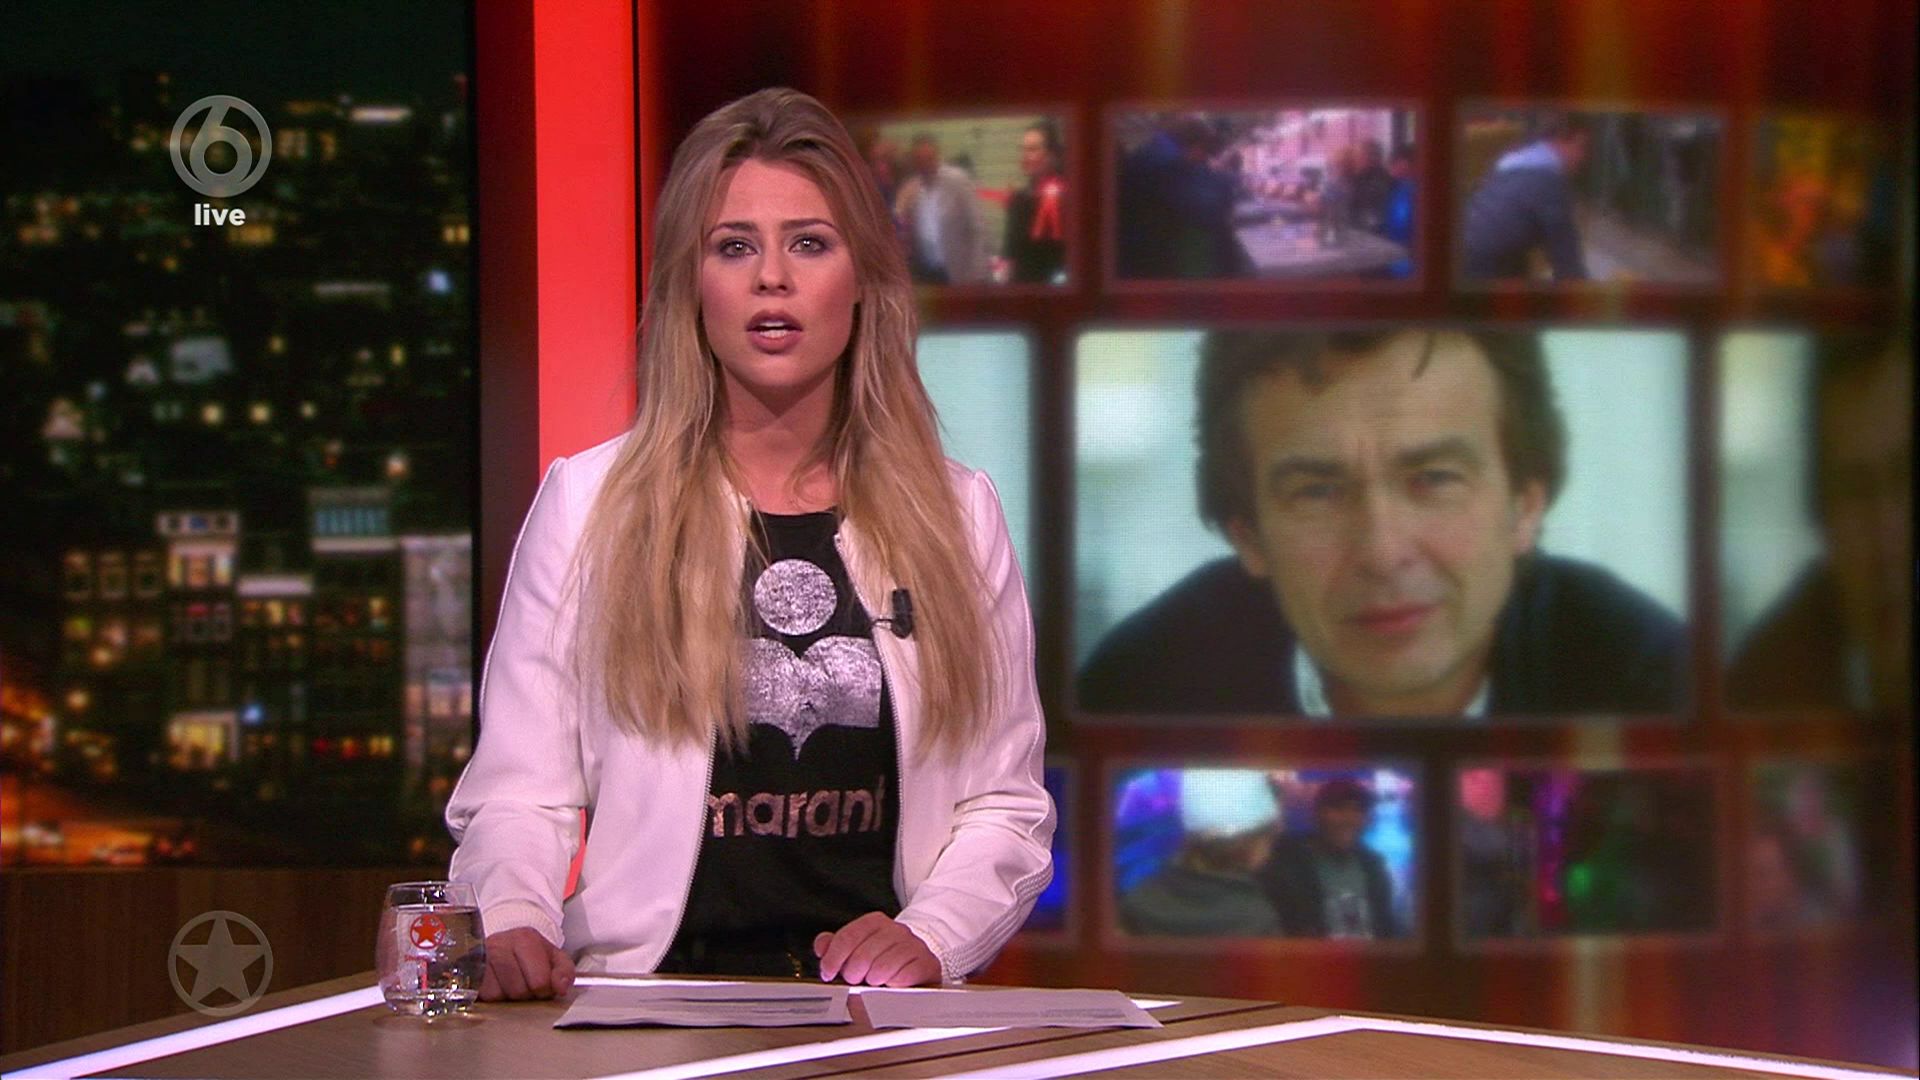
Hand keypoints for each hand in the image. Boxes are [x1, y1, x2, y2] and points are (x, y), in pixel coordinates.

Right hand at [478, 926, 574, 1000]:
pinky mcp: (467, 972)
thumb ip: (564, 971)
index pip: (540, 981)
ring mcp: (480, 958)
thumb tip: (561, 988)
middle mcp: (500, 944)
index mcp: (525, 938)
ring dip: (508, 997)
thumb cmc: (529, 954)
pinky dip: (493, 996)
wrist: (500, 945)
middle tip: (524, 983)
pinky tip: (496, 985)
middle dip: (526, 994)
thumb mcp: (552, 957)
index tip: (543, 984)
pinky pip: (484, 997)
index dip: (545, 990)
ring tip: (510, 983)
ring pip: (500, 996)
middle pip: (519, 991)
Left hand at [812, 912, 939, 986]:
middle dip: (853, 973)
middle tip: (854, 980)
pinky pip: (904, 976)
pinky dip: (894, 984)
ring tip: (874, 982)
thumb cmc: (883, 956)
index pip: (848, 937)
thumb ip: (835, 946)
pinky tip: (892, 984)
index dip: (833, 958)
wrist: (918, 961)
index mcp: (875, 922)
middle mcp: (896, 930)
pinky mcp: (927, 963)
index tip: (828, 973)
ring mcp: (913, 945)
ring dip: (873, 980)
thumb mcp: (857, 948)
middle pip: (863, 955)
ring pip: (883, 967)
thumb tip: (822, 946)